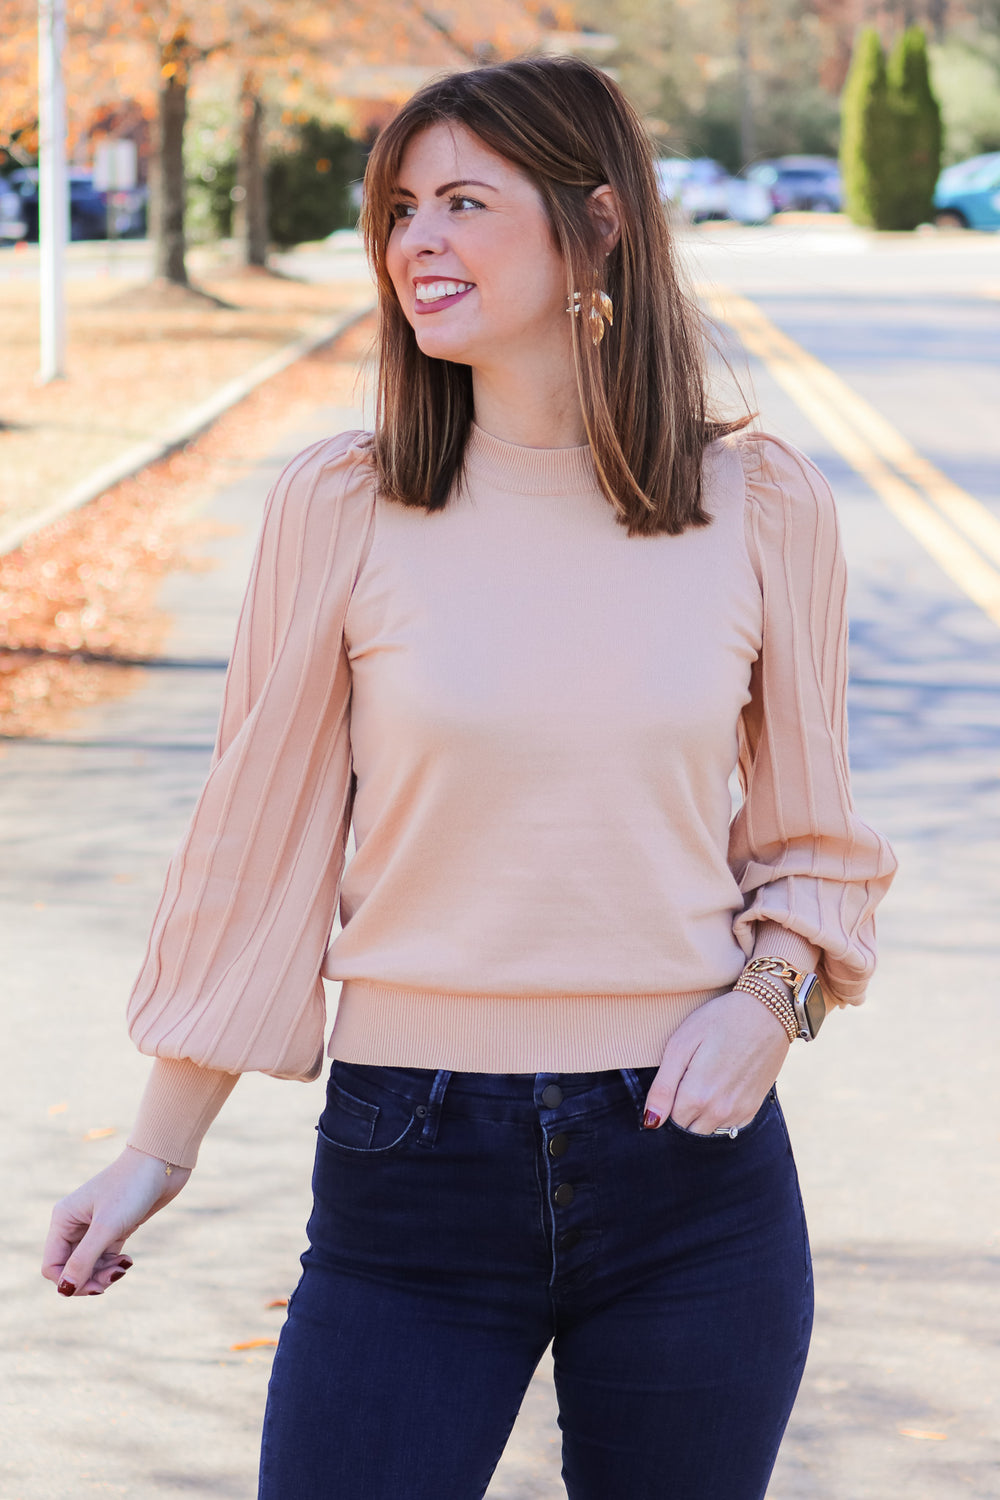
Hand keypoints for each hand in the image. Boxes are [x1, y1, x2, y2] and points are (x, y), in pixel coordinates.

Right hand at [42, 1145, 190, 1297]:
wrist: (162, 1162)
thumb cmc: (131, 1188)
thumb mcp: (106, 1226)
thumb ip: (84, 1259)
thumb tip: (65, 1290)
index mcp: (63, 1219)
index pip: (52, 1265)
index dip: (69, 1282)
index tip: (95, 1286)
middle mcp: (74, 1223)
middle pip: (71, 1268)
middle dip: (89, 1279)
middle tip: (114, 1277)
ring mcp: (95, 1225)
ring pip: (90, 1265)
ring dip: (104, 1274)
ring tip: (124, 1267)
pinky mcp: (115, 1227)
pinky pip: (105, 1257)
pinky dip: (114, 1265)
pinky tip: (128, 1262)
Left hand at [643, 989, 790, 1134]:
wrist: (767, 1012)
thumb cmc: (718, 1021)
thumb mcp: (681, 1044)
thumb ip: (663, 1087)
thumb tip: (651, 1122)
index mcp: (696, 1096)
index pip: (668, 1121)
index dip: (666, 1103)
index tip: (674, 1080)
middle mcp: (718, 1112)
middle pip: (687, 1130)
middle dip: (681, 1112)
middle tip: (687, 1079)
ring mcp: (738, 1113)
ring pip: (707, 1131)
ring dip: (700, 1115)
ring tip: (705, 1081)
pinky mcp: (752, 1109)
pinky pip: (728, 1128)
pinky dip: (719, 1115)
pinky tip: (721, 1088)